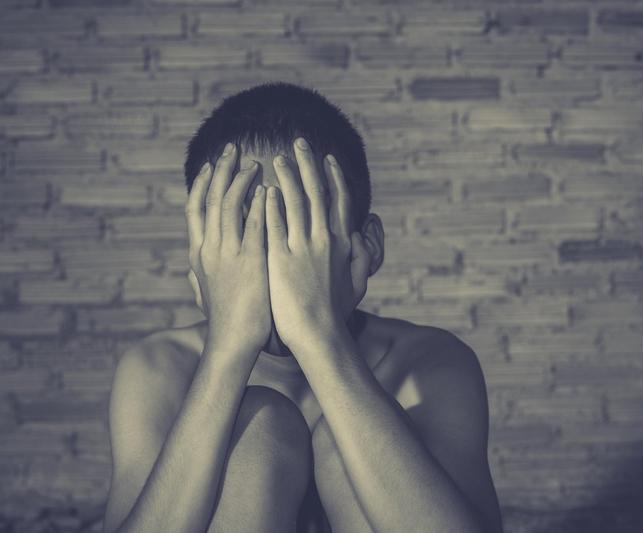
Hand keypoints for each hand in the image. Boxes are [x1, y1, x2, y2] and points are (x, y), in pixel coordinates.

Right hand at [185, 142, 271, 357]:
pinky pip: (255, 222)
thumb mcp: (203, 295)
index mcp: (197, 253)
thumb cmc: (225, 320)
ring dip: (242, 180)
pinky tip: (269, 188)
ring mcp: (228, 252)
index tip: (212, 164)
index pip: (195, 207)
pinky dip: (260, 203)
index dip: (203, 182)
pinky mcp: (250, 260)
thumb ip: (197, 278)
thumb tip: (189, 271)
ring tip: (255, 164)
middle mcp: (209, 248)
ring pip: (230, 204)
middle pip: (211, 197)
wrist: (234, 341)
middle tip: (233, 149)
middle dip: (222, 170)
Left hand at [265, 137, 370, 353]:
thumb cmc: (336, 312)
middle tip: (298, 143)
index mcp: (341, 242)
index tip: (326, 157)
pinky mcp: (280, 259)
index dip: (333, 176)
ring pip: (295, 202)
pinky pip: (274, 225)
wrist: (319, 334)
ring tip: (276, 158)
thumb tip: (362, 237)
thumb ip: (360, 257)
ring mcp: (301, 248)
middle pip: (316, 192)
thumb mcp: (357, 283)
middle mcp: (323, 239)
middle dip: (307, 164)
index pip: (338, 200)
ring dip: (286, 177)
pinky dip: (270, 205)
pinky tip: (263, 189)